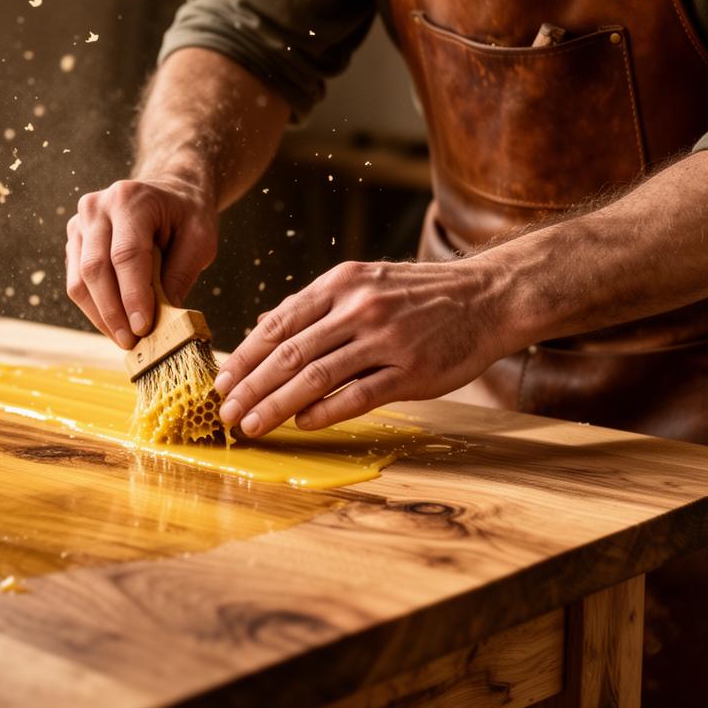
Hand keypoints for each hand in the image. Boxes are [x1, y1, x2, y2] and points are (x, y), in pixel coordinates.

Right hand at [66, 178, 217, 347]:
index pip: (126, 254)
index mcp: (130, 199)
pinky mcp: (75, 242)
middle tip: (132, 342)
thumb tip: (164, 319)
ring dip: (101, 317)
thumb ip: (181, 274)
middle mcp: (96, 207)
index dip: (132, 295)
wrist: (170, 193)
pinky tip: (115, 325)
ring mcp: (80, 224)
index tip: (143, 328)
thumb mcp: (200, 240)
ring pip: (80, 281)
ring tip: (125, 340)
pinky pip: (76, 283)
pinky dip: (95, 309)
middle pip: (96, 269)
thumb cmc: (187, 216)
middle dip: (113, 313)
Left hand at [213, 258, 511, 435]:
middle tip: (225, 411)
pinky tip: (301, 424)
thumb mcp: (364, 282)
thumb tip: (261, 327)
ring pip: (316, 376)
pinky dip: (324, 412)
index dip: (245, 355)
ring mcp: (385, 340)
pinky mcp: (410, 371)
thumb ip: (315, 306)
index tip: (221, 380)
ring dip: (276, 405)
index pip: (279, 323)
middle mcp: (358, 308)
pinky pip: (357, 396)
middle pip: (289, 353)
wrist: (487, 297)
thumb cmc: (417, 294)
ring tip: (250, 426)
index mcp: (341, 284)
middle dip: (250, 386)